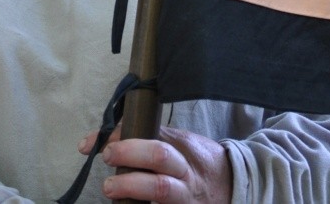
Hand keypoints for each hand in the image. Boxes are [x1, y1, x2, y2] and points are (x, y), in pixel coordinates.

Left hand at [79, 123, 232, 201]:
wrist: (231, 186)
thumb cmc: (199, 162)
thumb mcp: (183, 143)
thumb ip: (156, 138)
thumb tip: (114, 134)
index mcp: (183, 146)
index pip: (152, 133)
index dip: (123, 135)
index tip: (98, 141)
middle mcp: (184, 170)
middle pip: (159, 155)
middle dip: (130, 152)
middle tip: (106, 155)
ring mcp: (184, 196)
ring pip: (159, 188)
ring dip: (131, 185)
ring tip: (109, 186)